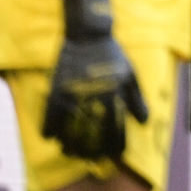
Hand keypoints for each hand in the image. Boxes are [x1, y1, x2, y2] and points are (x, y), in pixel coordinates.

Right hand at [44, 0, 148, 159]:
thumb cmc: (111, 52)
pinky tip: (47, 136)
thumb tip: (143, 122)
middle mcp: (95, 97)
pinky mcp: (58, 85)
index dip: (114, 147)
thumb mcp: (129, 73)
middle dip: (91, 150)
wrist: (87, 31)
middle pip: (93, 134)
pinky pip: (51, 110)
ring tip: (69, 151)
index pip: (116, 130)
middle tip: (89, 158)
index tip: (112, 156)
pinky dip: (48, 125)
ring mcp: (75, 92)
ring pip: (70, 126)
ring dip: (69, 142)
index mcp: (115, 95)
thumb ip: (136, 99)